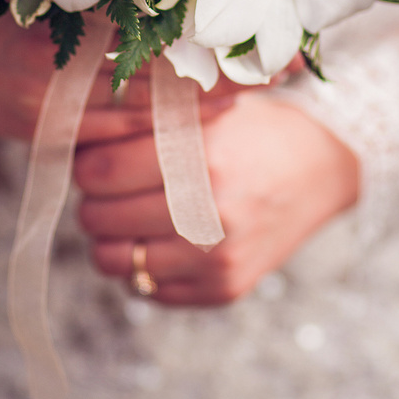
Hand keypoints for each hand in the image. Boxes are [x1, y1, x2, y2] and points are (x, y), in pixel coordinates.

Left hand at [76, 91, 358, 305]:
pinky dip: (144, 266)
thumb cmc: (252, 130)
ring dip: (113, 238)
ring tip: (131, 216)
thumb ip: (146, 121)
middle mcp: (210, 210)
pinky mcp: (225, 289)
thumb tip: (76, 138)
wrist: (323, 168)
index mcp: (201, 155)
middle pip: (98, 217)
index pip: (98, 170)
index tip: (97, 157)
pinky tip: (163, 239)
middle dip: (95, 201)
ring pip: (114, 261)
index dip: (87, 164)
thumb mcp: (206, 108)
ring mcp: (218, 257)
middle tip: (112, 188)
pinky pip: (147, 289)